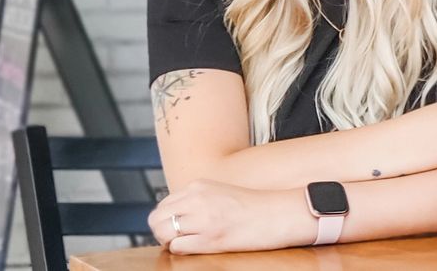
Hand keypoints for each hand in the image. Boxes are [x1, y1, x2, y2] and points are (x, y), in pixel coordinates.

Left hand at [148, 179, 313, 253]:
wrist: (279, 214)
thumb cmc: (254, 207)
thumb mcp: (221, 193)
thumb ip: (199, 199)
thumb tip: (177, 215)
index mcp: (199, 186)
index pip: (164, 203)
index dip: (166, 219)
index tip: (176, 227)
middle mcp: (197, 199)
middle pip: (157, 217)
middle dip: (160, 230)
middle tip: (174, 239)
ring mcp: (202, 218)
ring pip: (162, 231)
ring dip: (168, 241)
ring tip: (184, 244)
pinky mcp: (210, 238)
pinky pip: (177, 247)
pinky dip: (180, 250)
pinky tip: (195, 248)